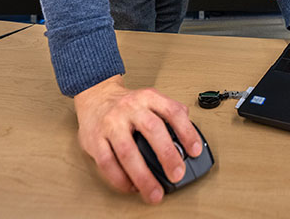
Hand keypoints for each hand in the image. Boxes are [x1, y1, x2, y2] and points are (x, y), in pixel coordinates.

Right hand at [72, 75, 202, 203]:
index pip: (172, 112)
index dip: (187, 132)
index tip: (195, 151)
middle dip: (167, 155)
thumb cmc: (126, 103)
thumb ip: (169, 112)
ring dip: (143, 176)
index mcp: (148, 98)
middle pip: (152, 130)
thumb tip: (190, 133)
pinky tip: (131, 186)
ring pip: (128, 152)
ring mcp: (111, 124)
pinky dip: (120, 179)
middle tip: (177, 174)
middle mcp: (130, 108)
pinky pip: (107, 163)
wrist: (95, 97)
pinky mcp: (94, 140)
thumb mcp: (150, 99)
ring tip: (154, 192)